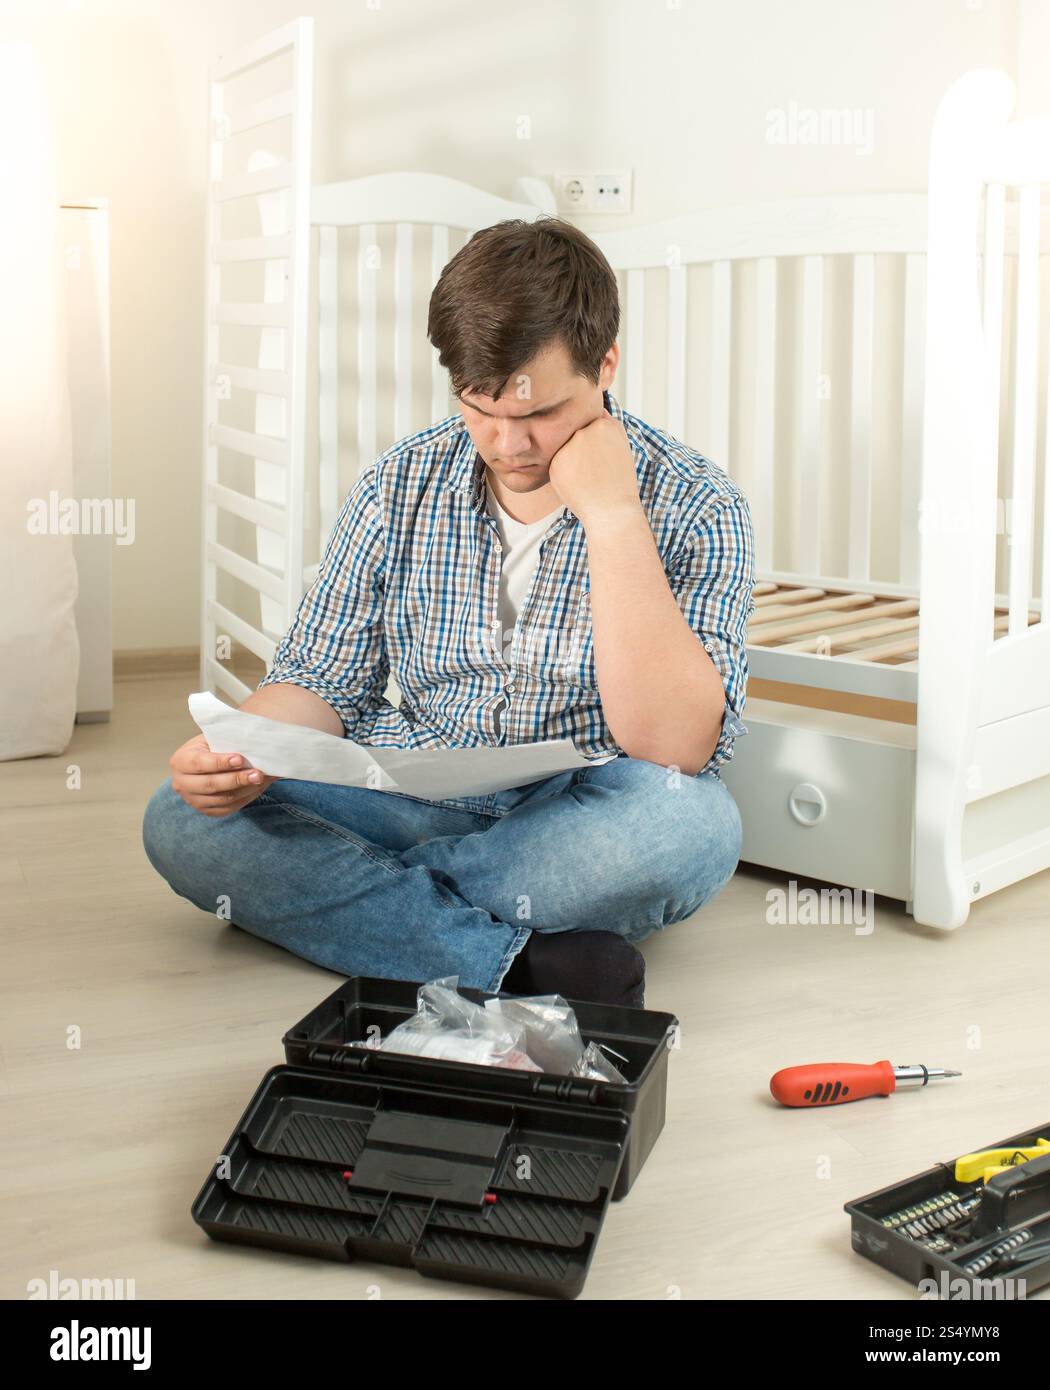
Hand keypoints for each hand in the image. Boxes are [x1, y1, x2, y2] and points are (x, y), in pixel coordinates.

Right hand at [169, 733, 277, 817]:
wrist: (207, 763)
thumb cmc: (211, 745)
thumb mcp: (213, 737)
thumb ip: (226, 739)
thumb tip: (252, 742)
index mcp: (180, 761)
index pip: (200, 763)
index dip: (220, 762)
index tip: (240, 759)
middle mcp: (182, 783)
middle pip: (210, 784)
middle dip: (236, 779)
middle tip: (257, 774)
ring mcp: (193, 800)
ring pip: (222, 799)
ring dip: (245, 790)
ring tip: (262, 779)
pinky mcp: (207, 810)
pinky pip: (228, 808)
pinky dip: (245, 798)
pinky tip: (258, 788)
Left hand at [548, 408, 641, 530]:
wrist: (611, 511)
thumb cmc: (619, 482)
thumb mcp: (622, 447)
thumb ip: (608, 425)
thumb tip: (596, 410)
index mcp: (603, 425)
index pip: (590, 425)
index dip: (595, 442)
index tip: (602, 457)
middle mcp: (584, 431)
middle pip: (575, 434)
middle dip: (581, 448)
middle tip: (595, 469)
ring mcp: (568, 446)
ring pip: (564, 448)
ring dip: (571, 459)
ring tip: (587, 477)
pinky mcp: (555, 463)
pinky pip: (556, 463)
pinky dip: (563, 472)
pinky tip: (577, 484)